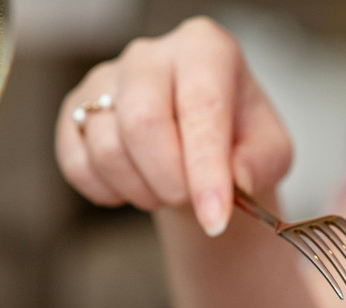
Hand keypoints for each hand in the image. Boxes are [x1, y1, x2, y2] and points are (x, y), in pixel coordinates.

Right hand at [55, 17, 292, 235]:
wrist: (200, 152)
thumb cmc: (239, 144)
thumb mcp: (270, 153)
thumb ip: (259, 164)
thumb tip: (232, 182)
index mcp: (206, 49)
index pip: (201, 108)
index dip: (206, 171)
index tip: (215, 220)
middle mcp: (150, 55)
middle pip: (143, 122)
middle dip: (169, 181)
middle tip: (189, 201)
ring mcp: (106, 80)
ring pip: (108, 148)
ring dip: (143, 192)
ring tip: (168, 192)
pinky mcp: (75, 111)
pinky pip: (77, 164)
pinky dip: (108, 192)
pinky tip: (136, 188)